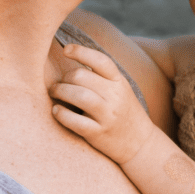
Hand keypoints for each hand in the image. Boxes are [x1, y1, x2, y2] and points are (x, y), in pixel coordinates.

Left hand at [49, 44, 154, 164]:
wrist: (140, 143)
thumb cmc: (124, 112)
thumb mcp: (120, 90)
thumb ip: (102, 77)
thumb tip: (74, 61)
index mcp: (120, 82)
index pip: (100, 60)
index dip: (81, 52)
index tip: (66, 50)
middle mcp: (115, 96)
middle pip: (81, 76)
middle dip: (64, 78)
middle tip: (58, 83)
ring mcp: (107, 115)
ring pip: (78, 95)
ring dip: (60, 91)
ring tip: (54, 93)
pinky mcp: (98, 133)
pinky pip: (75, 121)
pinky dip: (61, 114)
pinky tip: (56, 110)